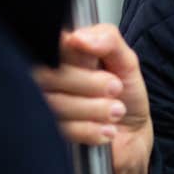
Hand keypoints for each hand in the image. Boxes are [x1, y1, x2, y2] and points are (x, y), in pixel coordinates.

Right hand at [34, 25, 152, 173]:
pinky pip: (60, 130)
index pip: (51, 45)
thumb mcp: (126, 60)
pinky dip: (90, 130)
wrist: (130, 135)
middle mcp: (46, 77)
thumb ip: (108, 39)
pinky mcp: (48, 134)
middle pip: (48, 75)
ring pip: (54, 104)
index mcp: (61, 53)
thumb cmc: (124, 94)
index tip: (96, 62)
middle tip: (115, 88)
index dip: (74, 55)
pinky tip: (106, 130)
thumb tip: (77, 37)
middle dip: (89, 83)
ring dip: (94, 109)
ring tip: (117, 111)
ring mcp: (43, 107)